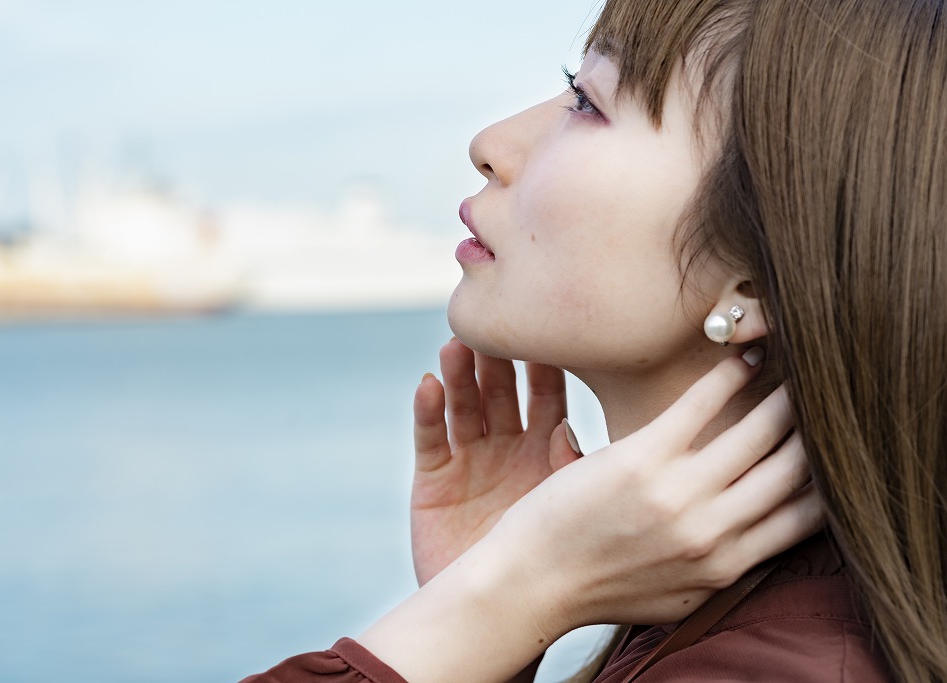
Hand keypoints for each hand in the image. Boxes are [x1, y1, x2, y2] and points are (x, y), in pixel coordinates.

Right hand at [410, 338, 578, 584]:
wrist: (501, 614)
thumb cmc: (548, 563)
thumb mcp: (569, 510)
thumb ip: (574, 469)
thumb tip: (569, 427)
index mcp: (547, 449)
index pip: (547, 394)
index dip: (545, 365)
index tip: (548, 330)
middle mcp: (507, 446)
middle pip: (500, 391)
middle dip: (497, 361)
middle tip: (496, 327)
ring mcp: (469, 459)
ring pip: (463, 405)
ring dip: (460, 375)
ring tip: (458, 346)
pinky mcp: (433, 478)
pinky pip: (430, 438)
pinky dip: (428, 410)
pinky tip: (429, 383)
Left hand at [494, 348, 821, 634]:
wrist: (532, 583)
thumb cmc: (598, 587)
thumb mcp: (674, 596)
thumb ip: (719, 570)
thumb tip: (755, 543)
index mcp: (725, 566)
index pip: (808, 515)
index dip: (831, 476)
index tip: (833, 446)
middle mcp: (712, 532)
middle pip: (796, 469)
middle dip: (818, 430)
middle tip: (823, 396)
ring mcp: (678, 495)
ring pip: (760, 433)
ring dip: (785, 395)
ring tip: (794, 369)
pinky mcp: (640, 460)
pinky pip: (701, 406)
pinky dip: (730, 377)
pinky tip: (743, 358)